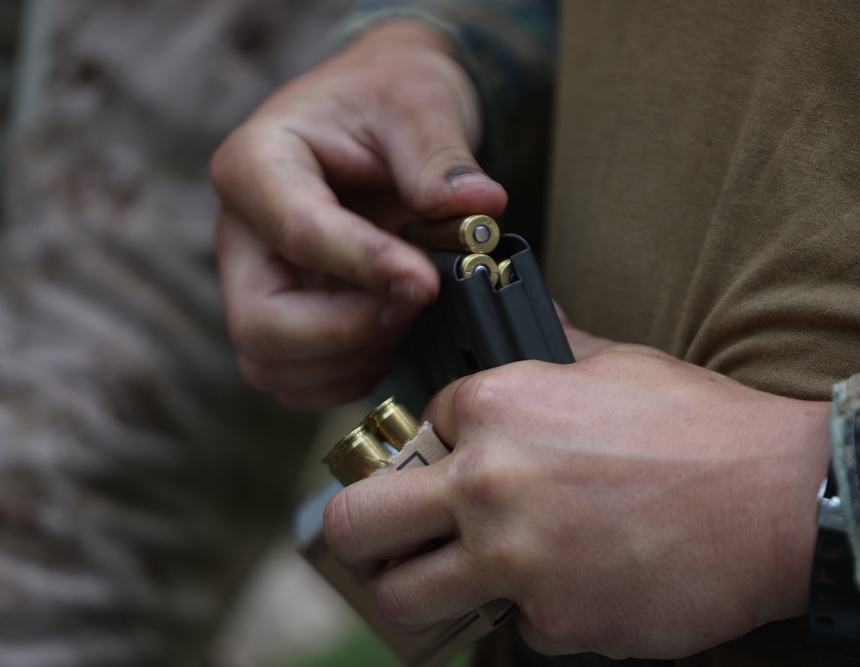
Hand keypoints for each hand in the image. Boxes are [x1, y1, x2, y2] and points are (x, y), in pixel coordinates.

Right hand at [210, 21, 507, 408]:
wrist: (383, 112)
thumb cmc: (390, 98)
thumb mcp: (419, 104)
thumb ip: (440, 157)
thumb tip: (478, 207)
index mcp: (256, 164)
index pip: (298, 234)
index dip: (367, 267)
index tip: (428, 282)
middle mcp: (242, 235)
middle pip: (261, 325)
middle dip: (348, 332)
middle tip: (417, 300)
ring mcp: (258, 284)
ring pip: (276, 367)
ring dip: (355, 359)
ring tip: (411, 310)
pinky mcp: (285, 319)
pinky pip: (302, 381)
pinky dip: (354, 374)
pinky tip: (397, 331)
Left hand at [323, 323, 830, 658]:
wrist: (781, 500)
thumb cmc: (702, 426)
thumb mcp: (616, 365)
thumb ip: (553, 351)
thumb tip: (534, 323)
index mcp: (495, 407)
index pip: (413, 430)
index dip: (432, 447)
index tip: (449, 464)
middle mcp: (485, 484)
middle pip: (355, 524)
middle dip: (363, 532)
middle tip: (390, 539)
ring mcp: (513, 561)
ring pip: (401, 600)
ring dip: (418, 593)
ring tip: (453, 582)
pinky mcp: (553, 622)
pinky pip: (510, 629)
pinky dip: (533, 615)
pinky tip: (576, 588)